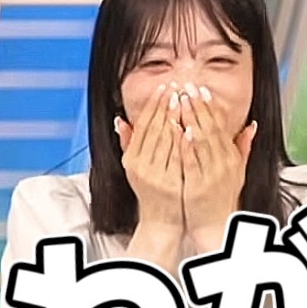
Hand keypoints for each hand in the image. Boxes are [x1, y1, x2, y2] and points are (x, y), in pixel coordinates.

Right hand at [116, 83, 183, 229]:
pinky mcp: (169, 183)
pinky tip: (187, 127)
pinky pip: (176, 158)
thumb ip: (130, 143)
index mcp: (132, 159)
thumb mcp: (136, 168)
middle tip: (175, 86)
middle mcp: (140, 166)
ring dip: (173, 118)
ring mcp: (155, 174)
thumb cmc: (152, 191)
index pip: (143, 125)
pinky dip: (180, 142)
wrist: (162, 221)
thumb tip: (120, 119)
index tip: (163, 87)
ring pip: (164, 141)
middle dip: (164, 106)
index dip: (153, 105)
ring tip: (181, 99)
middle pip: (153, 129)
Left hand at [177, 82, 256, 252]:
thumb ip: (244, 148)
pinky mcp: (198, 184)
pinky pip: (192, 161)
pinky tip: (180, 130)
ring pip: (201, 141)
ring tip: (179, 100)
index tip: (201, 90)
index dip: (211, 107)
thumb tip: (253, 125)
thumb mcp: (239, 172)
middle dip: (198, 107)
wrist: (215, 225)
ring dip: (190, 119)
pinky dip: (187, 145)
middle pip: (211, 129)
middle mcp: (225, 164)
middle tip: (187, 88)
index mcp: (233, 159)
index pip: (222, 127)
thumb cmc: (223, 198)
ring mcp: (212, 174)